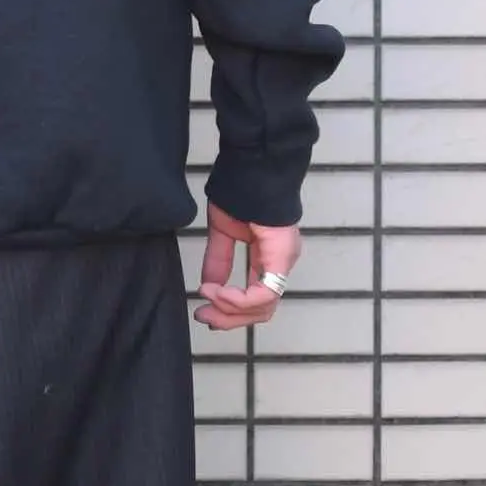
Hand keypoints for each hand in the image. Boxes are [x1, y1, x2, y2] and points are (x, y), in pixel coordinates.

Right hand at [194, 202, 299, 330]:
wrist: (252, 167)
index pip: (257, 299)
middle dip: (228, 318)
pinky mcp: (281, 257)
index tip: (205, 312)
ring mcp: (283, 262)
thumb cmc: (241, 191)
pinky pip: (264, 292)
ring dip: (230, 310)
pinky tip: (216, 291)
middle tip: (203, 317)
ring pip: (264, 307)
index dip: (231, 312)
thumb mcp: (222, 231)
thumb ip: (218, 260)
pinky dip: (238, 299)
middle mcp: (280, 265)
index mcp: (269, 259)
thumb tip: (209, 286)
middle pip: (261, 311)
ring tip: (207, 297)